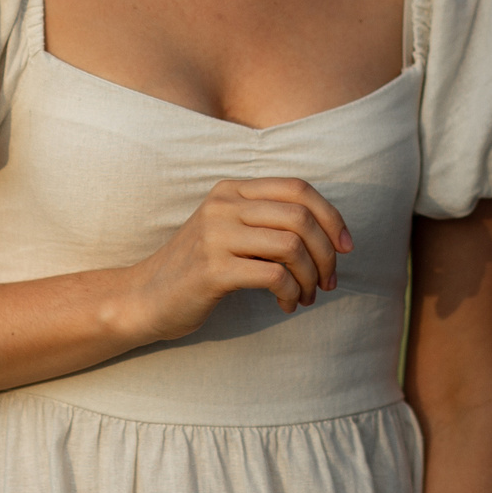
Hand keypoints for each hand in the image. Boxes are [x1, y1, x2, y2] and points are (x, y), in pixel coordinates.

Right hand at [123, 178, 353, 341]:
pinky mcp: (213, 269)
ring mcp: (216, 235)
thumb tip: (330, 234)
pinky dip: (291, 293)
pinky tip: (285, 304)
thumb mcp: (230, 231)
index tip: (346, 248)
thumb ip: (267, 221)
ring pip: (292, 246)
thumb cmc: (198, 267)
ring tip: (306, 296)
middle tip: (327, 282)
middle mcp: (223, 205)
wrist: (146, 296)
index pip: (298, 188)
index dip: (331, 216)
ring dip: (311, 278)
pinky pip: (274, 275)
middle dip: (326, 254)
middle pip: (300, 217)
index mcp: (232, 189)